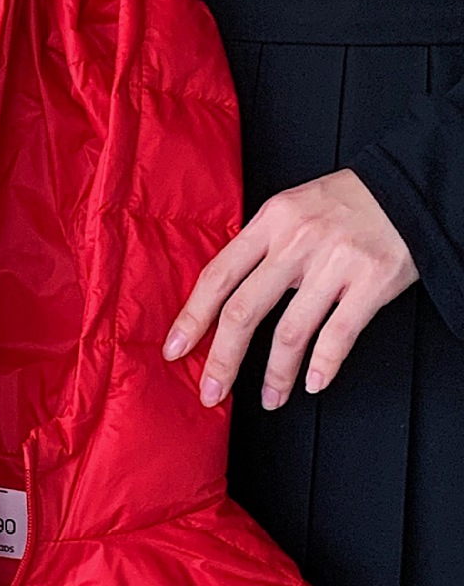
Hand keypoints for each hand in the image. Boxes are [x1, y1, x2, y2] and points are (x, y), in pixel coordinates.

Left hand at [164, 170, 418, 409]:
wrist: (409, 187)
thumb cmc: (345, 203)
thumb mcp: (291, 209)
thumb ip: (258, 247)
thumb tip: (221, 296)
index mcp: (271, 221)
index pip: (218, 276)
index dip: (192, 318)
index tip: (175, 350)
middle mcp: (297, 241)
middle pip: (243, 310)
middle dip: (222, 359)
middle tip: (212, 391)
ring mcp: (335, 261)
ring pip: (290, 331)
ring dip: (276, 374)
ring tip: (270, 398)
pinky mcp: (372, 280)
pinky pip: (339, 333)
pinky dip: (324, 364)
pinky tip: (314, 382)